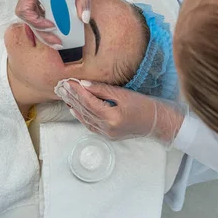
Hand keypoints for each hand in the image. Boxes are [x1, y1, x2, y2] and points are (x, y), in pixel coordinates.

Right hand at [15, 0, 90, 46]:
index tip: (52, 25)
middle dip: (42, 32)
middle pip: (28, 17)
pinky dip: (45, 19)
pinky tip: (56, 25)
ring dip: (44, 28)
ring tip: (58, 37)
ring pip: (32, 15)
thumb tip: (83, 17)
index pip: (23, 9)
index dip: (36, 22)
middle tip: (58, 41)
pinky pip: (37, 10)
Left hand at [56, 80, 185, 145]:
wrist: (157, 123)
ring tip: (63, 95)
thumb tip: (84, 84)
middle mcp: (107, 128)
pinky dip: (81, 116)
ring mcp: (107, 134)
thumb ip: (103, 90)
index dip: (77, 91)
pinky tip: (73, 109)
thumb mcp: (125, 94)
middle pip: (84, 110)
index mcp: (112, 117)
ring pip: (85, 118)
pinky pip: (90, 125)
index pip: (89, 102)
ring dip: (73, 106)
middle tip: (59, 86)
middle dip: (71, 97)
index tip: (67, 81)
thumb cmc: (144, 106)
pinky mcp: (108, 135)